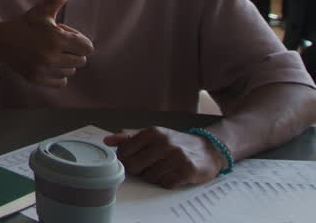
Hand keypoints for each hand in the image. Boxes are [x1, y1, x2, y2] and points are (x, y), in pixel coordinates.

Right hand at [0, 0, 92, 86]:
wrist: (1, 42)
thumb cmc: (25, 24)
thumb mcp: (41, 11)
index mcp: (56, 38)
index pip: (87, 47)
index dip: (79, 40)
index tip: (65, 35)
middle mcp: (51, 56)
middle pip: (81, 60)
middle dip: (72, 51)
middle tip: (56, 44)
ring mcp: (44, 69)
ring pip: (71, 71)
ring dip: (65, 63)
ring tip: (50, 53)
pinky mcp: (37, 79)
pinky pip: (61, 82)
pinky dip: (57, 75)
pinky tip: (47, 64)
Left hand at [104, 127, 224, 187]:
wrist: (208, 149)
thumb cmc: (175, 142)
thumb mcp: (152, 135)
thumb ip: (129, 137)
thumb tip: (107, 141)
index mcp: (152, 132)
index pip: (124, 152)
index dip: (126, 159)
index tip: (133, 159)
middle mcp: (164, 142)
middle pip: (134, 166)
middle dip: (139, 169)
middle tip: (148, 165)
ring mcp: (176, 156)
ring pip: (150, 177)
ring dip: (154, 176)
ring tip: (164, 168)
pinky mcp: (187, 170)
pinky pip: (166, 183)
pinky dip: (167, 182)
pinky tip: (173, 174)